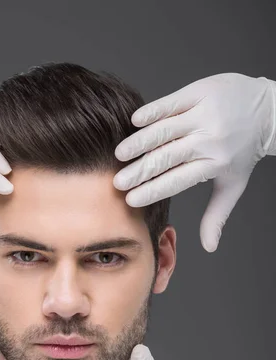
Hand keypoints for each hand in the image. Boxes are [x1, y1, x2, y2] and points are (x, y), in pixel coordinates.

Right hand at [113, 73, 275, 251]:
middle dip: (140, 172)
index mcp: (214, 164)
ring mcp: (205, 114)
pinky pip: (172, 103)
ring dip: (140, 142)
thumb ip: (217, 216)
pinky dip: (153, 112)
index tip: (130, 199)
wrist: (267, 111)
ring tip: (120, 154)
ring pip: (165, 130)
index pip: (177, 180)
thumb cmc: (243, 152)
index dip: (152, 191)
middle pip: (167, 158)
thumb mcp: (232, 185)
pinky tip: (134, 122)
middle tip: (117, 182)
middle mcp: (209, 140)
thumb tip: (209, 247)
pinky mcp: (201, 93)